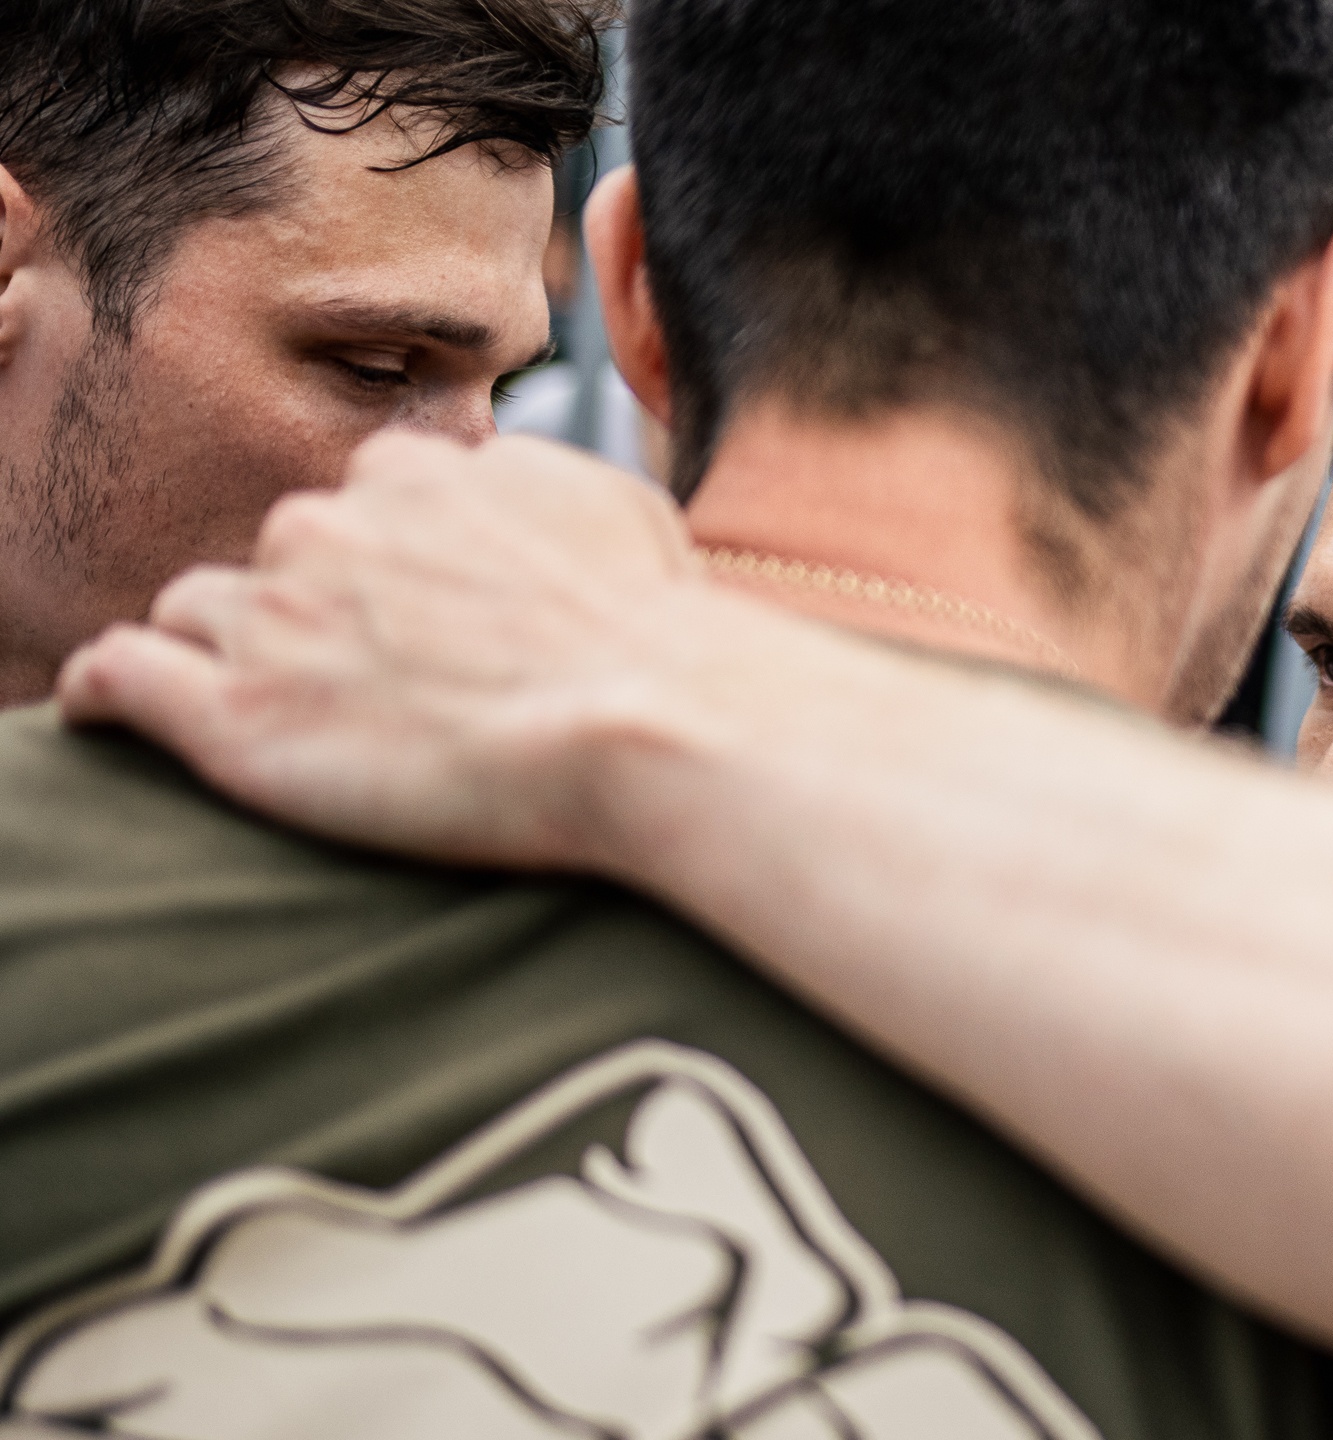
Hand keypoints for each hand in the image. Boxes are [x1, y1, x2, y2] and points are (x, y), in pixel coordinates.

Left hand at [57, 432, 725, 871]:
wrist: (643, 717)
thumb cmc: (652, 630)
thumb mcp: (622, 507)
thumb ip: (536, 485)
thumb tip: (507, 487)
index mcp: (413, 472)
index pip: (359, 505)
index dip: (385, 568)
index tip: (416, 623)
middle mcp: (328, 522)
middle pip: (275, 558)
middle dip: (308, 610)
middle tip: (375, 686)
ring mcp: (274, 613)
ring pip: (197, 611)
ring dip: (225, 652)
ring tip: (283, 714)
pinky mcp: (235, 709)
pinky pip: (119, 676)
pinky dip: (115, 692)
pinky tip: (128, 713)